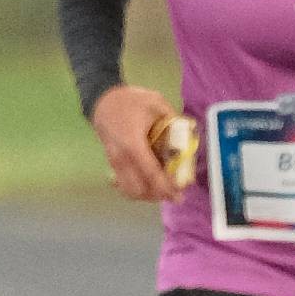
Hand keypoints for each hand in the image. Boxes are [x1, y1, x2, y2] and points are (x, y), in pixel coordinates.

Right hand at [90, 84, 176, 201]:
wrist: (102, 100)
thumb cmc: (129, 100)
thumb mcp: (155, 102)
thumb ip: (174, 117)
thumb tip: (192, 131)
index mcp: (133, 144)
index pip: (151, 174)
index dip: (166, 187)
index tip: (180, 194)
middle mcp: (121, 157)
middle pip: (139, 189)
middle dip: (157, 195)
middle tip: (173, 192)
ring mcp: (114, 162)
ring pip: (129, 190)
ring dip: (147, 195)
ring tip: (162, 190)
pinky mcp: (112, 163)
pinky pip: (124, 184)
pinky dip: (136, 189)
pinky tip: (147, 185)